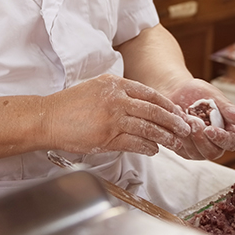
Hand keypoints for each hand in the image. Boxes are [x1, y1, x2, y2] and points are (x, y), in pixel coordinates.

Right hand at [42, 74, 191, 156]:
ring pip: (147, 127)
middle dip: (173, 121)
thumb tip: (142, 103)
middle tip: (185, 128)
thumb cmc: (70, 105)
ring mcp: (112, 118)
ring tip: (176, 142)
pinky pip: (134, 142)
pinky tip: (154, 149)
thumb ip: (118, 92)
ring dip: (165, 136)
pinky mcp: (107, 137)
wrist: (48, 118)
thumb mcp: (96, 87)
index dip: (167, 105)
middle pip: (154, 110)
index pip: (149, 94)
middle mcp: (116, 99)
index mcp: (115, 84)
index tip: (178, 113)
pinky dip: (148, 146)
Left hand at [166, 79, 234, 160]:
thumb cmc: (198, 92)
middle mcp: (214, 143)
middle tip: (193, 121)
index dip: (221, 139)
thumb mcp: (213, 96)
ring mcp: (198, 148)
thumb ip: (229, 109)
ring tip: (183, 116)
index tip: (209, 129)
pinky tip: (176, 119)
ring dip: (188, 136)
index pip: (231, 142)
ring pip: (196, 154)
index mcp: (227, 130)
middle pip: (213, 153)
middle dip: (201, 139)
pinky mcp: (184, 149)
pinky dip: (178, 135)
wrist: (176, 90)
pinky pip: (182, 150)